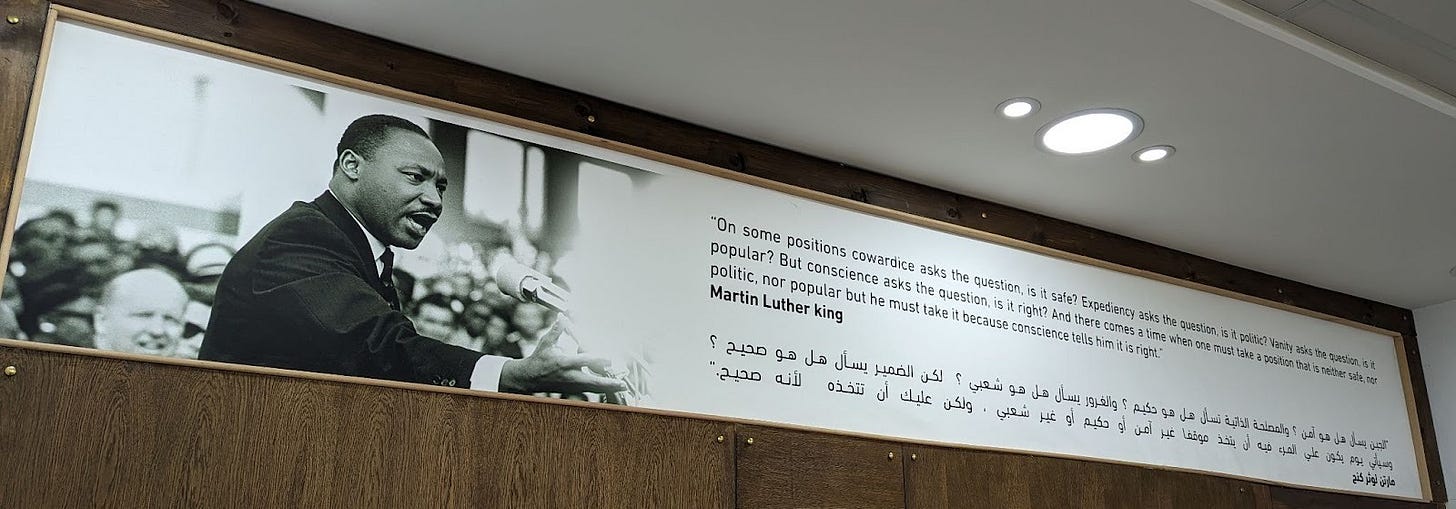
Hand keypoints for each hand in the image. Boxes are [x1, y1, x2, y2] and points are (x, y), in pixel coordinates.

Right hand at [497, 318, 627, 393]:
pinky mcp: (572, 390)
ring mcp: (572, 385)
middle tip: (622, 383)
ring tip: (622, 386)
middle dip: (608, 383)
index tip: (609, 358)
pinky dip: (600, 389)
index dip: (597, 359)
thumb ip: (557, 330)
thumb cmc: (539, 359)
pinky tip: (611, 388)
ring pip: (593, 388)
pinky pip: (589, 390)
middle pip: (592, 381)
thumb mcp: (546, 343)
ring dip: (608, 388)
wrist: (529, 378)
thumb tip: (562, 316)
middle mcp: (570, 376)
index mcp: (564, 363)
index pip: (583, 361)